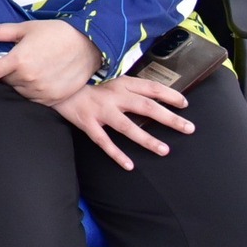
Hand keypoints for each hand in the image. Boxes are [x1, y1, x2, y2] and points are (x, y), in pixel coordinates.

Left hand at [0, 20, 102, 105]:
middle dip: (3, 71)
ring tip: (29, 67)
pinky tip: (39, 77)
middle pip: (3, 82)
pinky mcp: (53, 100)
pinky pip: (33, 99)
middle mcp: (28, 80)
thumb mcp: (25, 28)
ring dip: (17, 81)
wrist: (89, 45)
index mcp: (18, 61)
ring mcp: (41, 92)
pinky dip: (31, 90)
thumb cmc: (56, 33)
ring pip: (17, 91)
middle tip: (15, 60)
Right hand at [52, 76, 194, 169]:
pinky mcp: (87, 123)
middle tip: (188, 128)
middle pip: (146, 107)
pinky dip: (116, 154)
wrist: (58, 87)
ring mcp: (100, 110)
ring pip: (127, 127)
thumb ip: (130, 89)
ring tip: (164, 150)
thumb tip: (154, 97)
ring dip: (147, 139)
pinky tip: (129, 165)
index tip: (185, 104)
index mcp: (121, 83)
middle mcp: (113, 96)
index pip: (150, 87)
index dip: (169, 95)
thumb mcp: (111, 81)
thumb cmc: (88, 86)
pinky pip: (104, 141)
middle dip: (169, 118)